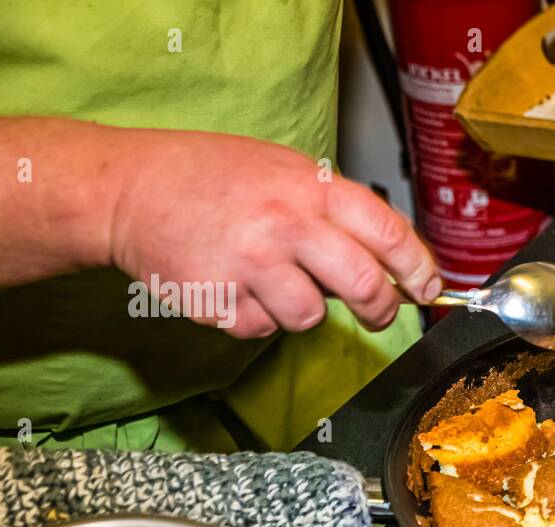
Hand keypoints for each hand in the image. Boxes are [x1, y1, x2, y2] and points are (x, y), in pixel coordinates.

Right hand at [109, 128, 440, 338]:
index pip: (388, 233)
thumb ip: (333, 210)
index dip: (418, 268)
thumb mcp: (282, 170)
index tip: (427, 288)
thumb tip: (388, 258)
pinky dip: (254, 317)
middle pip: (364, 285)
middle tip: (378, 314)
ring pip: (311, 317)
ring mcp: (252, 263)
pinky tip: (233, 285)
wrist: (128, 188)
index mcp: (310, 187)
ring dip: (301, 310)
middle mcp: (287, 224)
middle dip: (380, 310)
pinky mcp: (220, 300)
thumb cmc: (209, 177)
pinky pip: (261, 329)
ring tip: (272, 281)